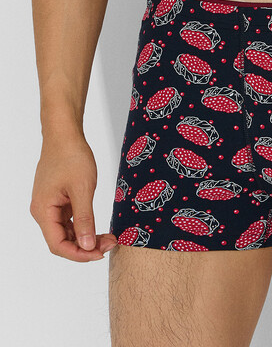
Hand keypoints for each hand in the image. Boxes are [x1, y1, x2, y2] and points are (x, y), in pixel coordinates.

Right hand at [30, 133, 117, 261]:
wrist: (65, 134)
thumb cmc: (71, 156)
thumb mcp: (82, 189)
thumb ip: (85, 219)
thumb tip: (87, 245)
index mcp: (43, 211)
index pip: (58, 245)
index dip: (79, 254)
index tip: (100, 253)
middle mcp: (43, 211)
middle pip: (62, 241)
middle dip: (86, 246)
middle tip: (110, 243)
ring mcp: (50, 205)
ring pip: (66, 231)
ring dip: (86, 237)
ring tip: (108, 236)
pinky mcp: (58, 199)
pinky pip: (69, 220)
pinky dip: (83, 225)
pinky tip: (98, 227)